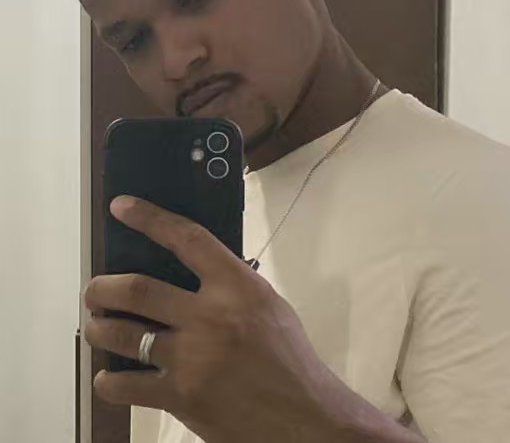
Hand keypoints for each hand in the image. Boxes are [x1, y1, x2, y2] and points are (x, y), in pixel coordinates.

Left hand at [83, 196, 353, 442]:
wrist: (300, 415)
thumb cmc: (289, 356)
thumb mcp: (268, 306)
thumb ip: (232, 288)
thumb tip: (195, 273)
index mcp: (237, 287)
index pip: (187, 240)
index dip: (150, 219)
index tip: (122, 207)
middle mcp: (209, 316)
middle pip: (137, 289)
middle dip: (103, 287)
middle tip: (95, 290)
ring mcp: (190, 358)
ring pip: (124, 334)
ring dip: (100, 327)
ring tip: (97, 324)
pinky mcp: (179, 397)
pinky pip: (126, 386)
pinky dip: (109, 380)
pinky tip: (109, 375)